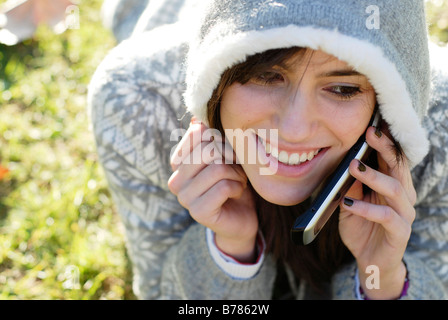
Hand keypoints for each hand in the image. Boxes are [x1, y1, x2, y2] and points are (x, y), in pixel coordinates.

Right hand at [168, 119, 257, 261]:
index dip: (221, 138)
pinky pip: (223, 187)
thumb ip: (211, 138)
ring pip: (218, 168)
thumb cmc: (233, 181)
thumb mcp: (224, 155)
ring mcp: (184, 197)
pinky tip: (236, 193)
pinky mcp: (198, 212)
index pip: (197, 133)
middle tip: (238, 168)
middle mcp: (175, 180)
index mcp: (178, 162)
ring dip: (237, 174)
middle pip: (208, 150)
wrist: (242, 217)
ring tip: (238, 181)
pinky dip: (237, 187)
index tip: (230, 151)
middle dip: (231, 157)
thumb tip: (197, 118)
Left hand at [339, 126, 415, 298]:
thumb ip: (351, 186)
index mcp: (392, 185)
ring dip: (373, 175)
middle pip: (398, 166)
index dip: (384, 141)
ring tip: (353, 166)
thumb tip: (345, 164)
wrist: (370, 260)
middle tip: (369, 133)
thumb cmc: (361, 228)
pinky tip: (350, 204)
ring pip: (395, 188)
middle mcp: (403, 196)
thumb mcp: (350, 204)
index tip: (371, 124)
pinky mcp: (400, 231)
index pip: (391, 158)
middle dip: (384, 147)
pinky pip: (387, 216)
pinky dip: (367, 208)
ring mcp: (404, 213)